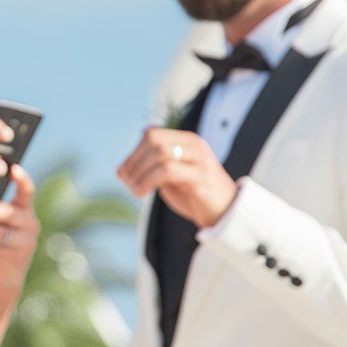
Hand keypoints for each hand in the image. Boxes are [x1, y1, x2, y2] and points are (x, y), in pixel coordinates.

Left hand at [117, 128, 237, 228]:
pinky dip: (147, 180)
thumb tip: (120, 171)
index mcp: (186, 140)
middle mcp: (194, 145)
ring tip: (134, 189)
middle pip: (153, 140)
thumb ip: (151, 169)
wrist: (226, 212)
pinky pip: (168, 170)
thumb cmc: (194, 194)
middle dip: (133, 161)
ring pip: (160, 153)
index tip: (123, 172)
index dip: (133, 152)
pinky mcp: (200, 178)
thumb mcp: (171, 177)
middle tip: (126, 181)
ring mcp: (199, 160)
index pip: (152, 133)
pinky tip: (141, 193)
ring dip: (139, 172)